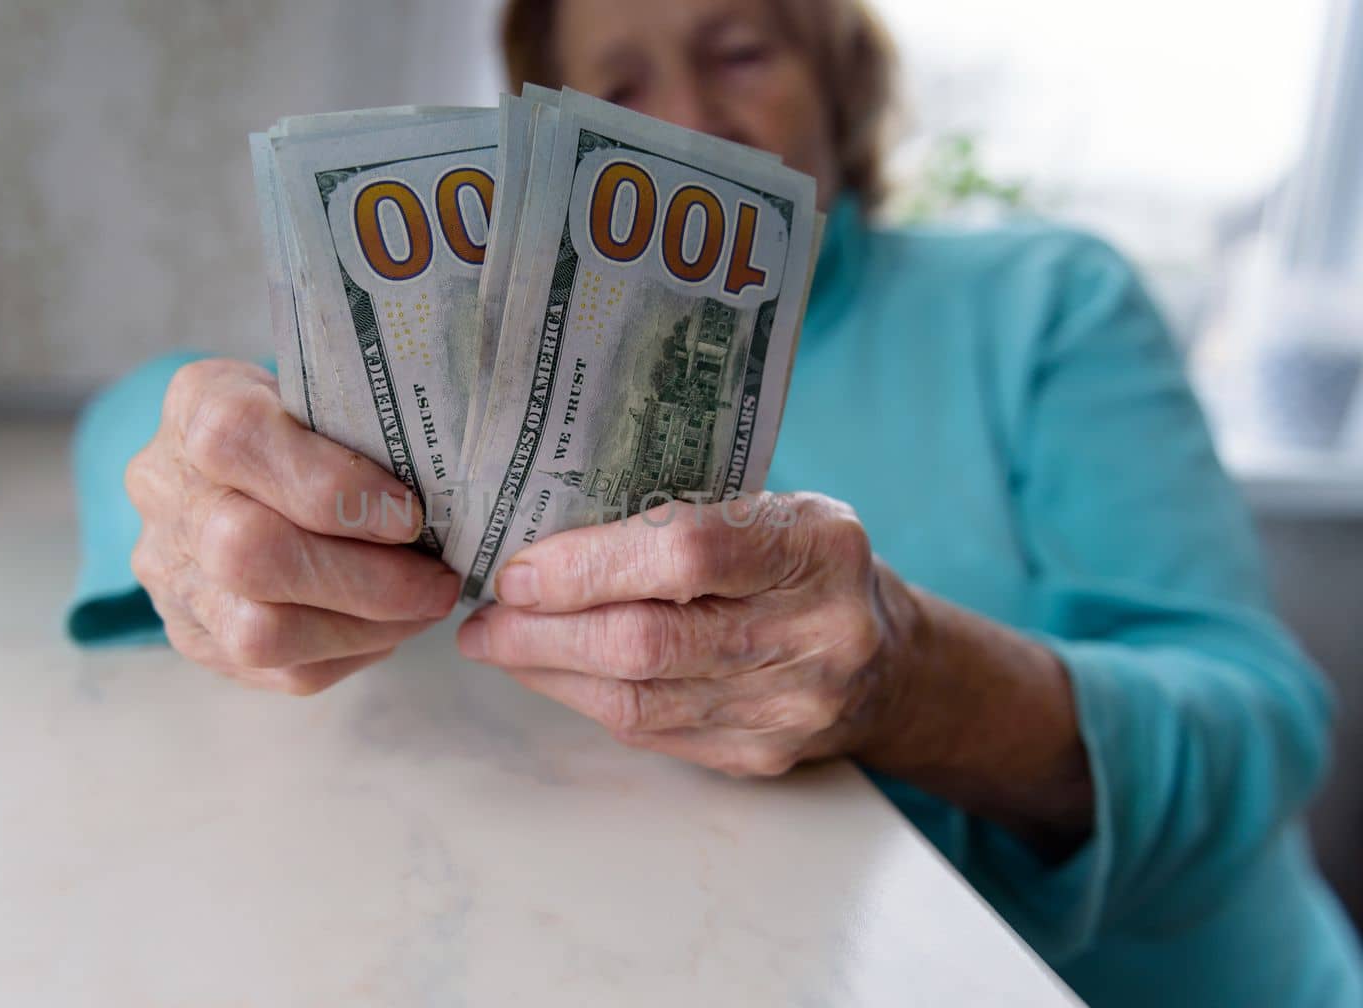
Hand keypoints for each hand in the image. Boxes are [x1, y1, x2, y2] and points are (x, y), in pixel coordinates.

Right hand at [126, 358, 459, 694]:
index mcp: (198, 405)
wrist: (240, 473)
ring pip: (258, 631)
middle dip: (364, 578)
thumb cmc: (307, 427)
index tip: (409, 514)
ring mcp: (171, 572)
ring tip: (422, 608)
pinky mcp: (195, 636)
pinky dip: (351, 652)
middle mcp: (165, 490)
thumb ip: (366, 425)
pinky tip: (387, 626)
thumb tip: (449, 486)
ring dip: (364, 628)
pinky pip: (278, 669)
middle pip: (246, 552)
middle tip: (437, 581)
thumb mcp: (327, 393)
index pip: (238, 439)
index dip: (331, 485)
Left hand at [455, 493, 912, 776]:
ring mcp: (792, 706)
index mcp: (817, 546)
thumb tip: (543, 530)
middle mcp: (814, 632)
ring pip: (639, 700)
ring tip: (497, 644)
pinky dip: (586, 700)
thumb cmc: (805, 563)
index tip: (518, 569)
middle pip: (649, 643)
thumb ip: (683, 513)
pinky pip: (651, 732)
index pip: (687, 553)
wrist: (891, 662)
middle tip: (484, 616)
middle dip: (544, 631)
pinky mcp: (762, 756)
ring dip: (549, 672)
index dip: (588, 565)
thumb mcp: (774, 507)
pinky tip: (551, 673)